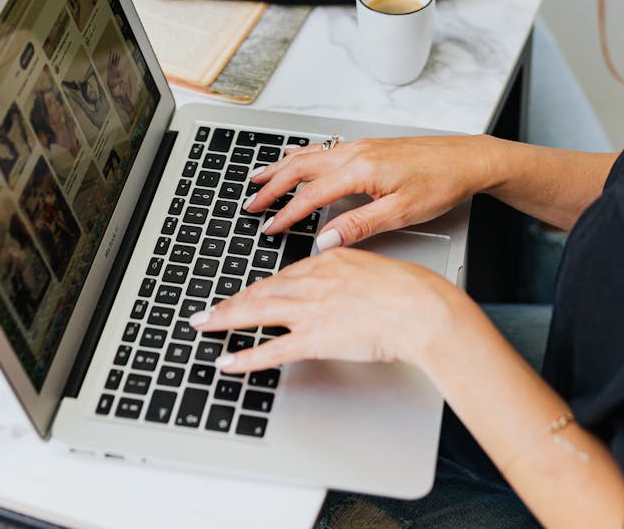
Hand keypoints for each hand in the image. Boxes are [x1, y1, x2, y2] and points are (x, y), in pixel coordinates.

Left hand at [190, 247, 452, 372]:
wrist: (418, 308)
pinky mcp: (314, 339)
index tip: (246, 294)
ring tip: (205, 326)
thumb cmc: (409, 289)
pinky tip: (229, 362)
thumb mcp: (374, 267)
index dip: (260, 288)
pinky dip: (247, 357)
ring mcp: (311, 310)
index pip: (284, 275)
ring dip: (226, 320)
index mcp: (328, 261)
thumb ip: (351, 273)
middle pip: (262, 291)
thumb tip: (346, 280)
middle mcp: (313, 281)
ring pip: (258, 312)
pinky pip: (272, 349)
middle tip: (207, 310)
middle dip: (231, 302)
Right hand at [244, 133, 492, 245]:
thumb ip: (359, 226)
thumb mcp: (401, 213)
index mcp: (360, 170)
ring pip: (310, 154)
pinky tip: (297, 156)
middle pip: (301, 168)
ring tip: (260, 176)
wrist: (467, 158)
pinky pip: (324, 148)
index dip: (287, 214)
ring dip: (282, 167)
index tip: (269, 227)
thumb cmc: (441, 183)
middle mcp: (356, 153)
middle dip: (273, 186)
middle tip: (251, 203)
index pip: (312, 195)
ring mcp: (361, 146)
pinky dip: (302, 154)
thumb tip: (326, 241)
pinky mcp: (369, 146)